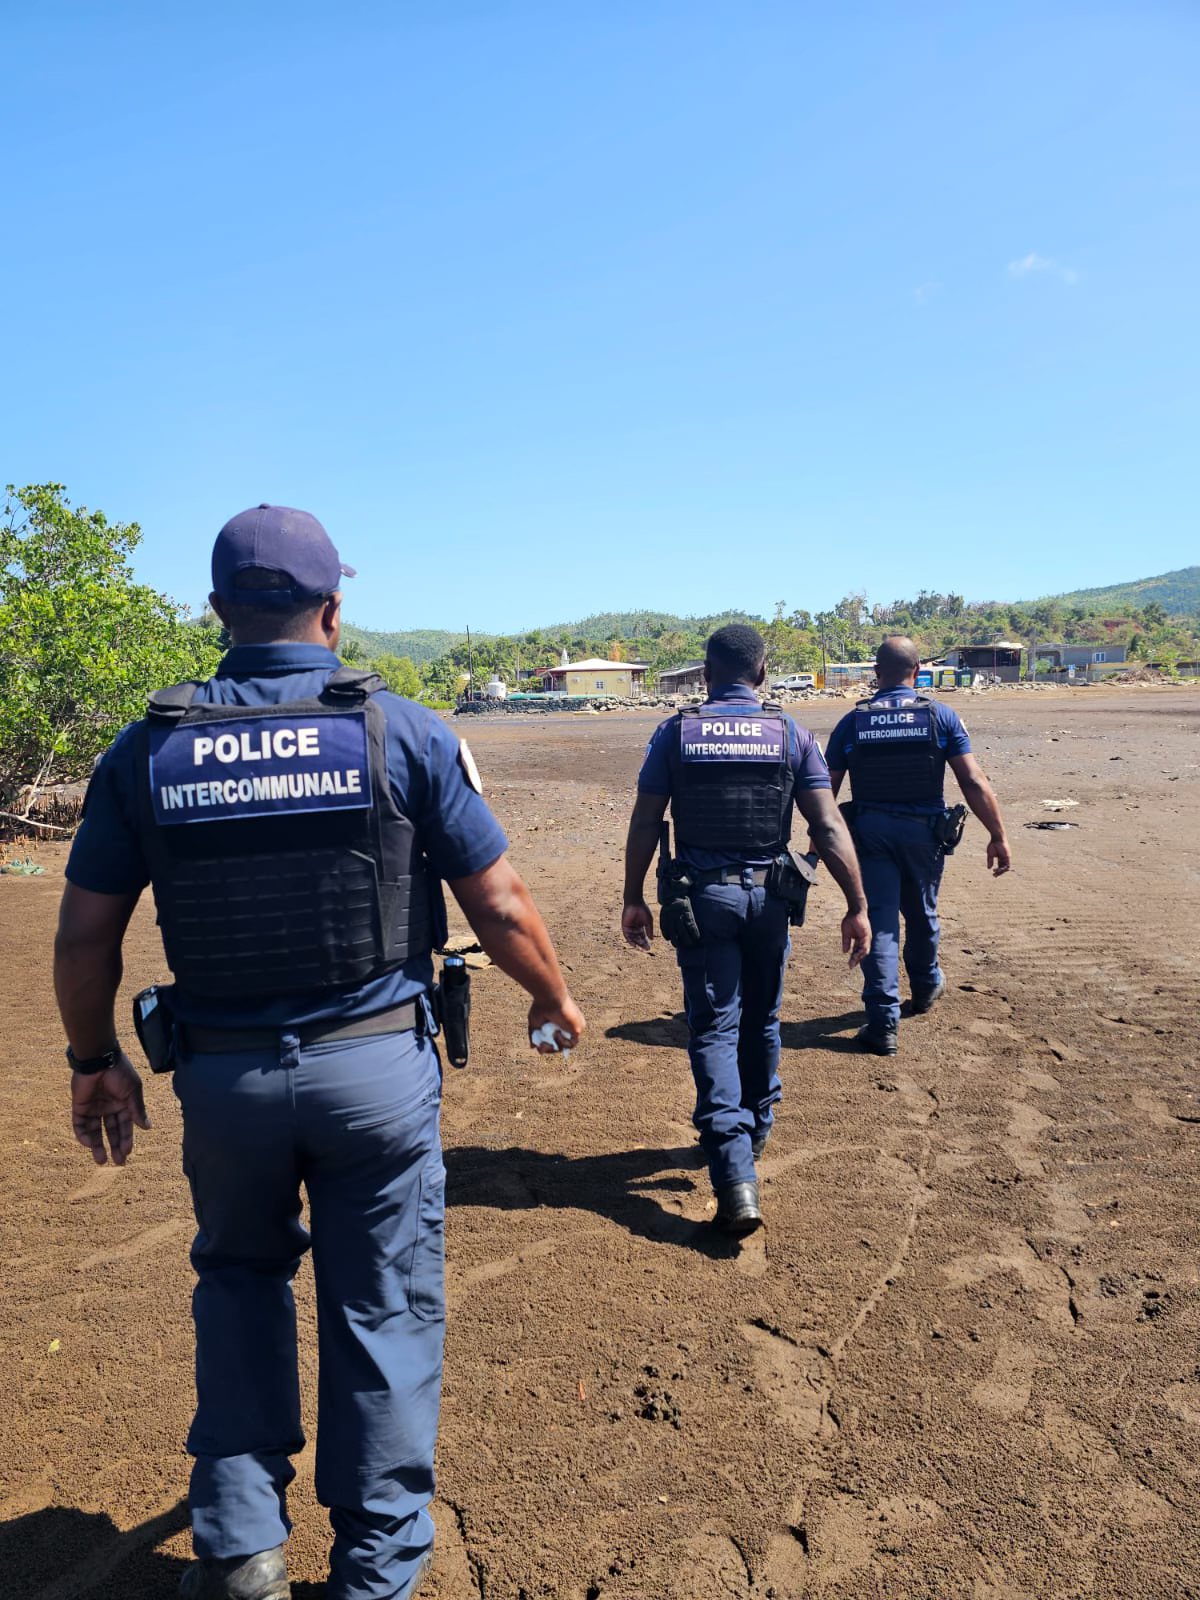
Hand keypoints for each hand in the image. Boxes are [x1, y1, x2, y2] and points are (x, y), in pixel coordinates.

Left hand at [70, 1051, 150, 1165]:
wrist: (98, 1059)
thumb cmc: (119, 1073)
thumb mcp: (133, 1092)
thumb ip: (137, 1110)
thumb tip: (147, 1127)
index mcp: (123, 1103)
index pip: (125, 1125)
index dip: (127, 1138)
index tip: (127, 1152)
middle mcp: (109, 1107)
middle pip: (111, 1130)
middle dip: (115, 1146)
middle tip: (118, 1162)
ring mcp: (94, 1107)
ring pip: (95, 1131)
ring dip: (97, 1146)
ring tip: (101, 1160)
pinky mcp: (79, 1107)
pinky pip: (80, 1124)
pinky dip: (83, 1135)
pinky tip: (89, 1144)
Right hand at [529, 993, 585, 1053]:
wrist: (549, 997)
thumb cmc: (541, 1006)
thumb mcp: (535, 1022)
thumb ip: (535, 1034)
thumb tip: (533, 1047)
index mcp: (562, 1021)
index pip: (558, 1038)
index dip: (549, 1044)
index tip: (541, 1045)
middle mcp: (571, 1024)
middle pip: (562, 1044)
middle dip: (550, 1048)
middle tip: (542, 1046)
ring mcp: (576, 1026)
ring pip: (566, 1045)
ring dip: (554, 1046)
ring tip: (546, 1041)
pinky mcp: (579, 1028)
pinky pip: (572, 1043)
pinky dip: (562, 1042)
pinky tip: (556, 1032)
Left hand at [621, 899, 653, 950]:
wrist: (635, 902)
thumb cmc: (643, 909)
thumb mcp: (649, 921)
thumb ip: (650, 930)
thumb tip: (651, 939)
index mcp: (641, 926)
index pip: (643, 936)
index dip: (646, 942)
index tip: (649, 947)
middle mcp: (635, 927)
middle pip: (638, 938)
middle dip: (642, 944)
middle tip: (646, 949)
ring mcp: (629, 927)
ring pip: (633, 938)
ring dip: (637, 943)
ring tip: (641, 947)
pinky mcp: (625, 926)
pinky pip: (627, 935)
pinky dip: (630, 940)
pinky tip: (634, 945)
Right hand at [841, 910, 870, 968]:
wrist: (854, 911)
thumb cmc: (850, 920)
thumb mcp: (845, 933)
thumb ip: (846, 942)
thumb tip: (844, 951)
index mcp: (858, 940)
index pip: (856, 951)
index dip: (853, 958)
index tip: (849, 965)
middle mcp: (863, 940)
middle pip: (860, 953)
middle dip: (855, 960)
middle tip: (850, 966)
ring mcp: (866, 938)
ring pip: (864, 951)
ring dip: (858, 957)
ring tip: (853, 962)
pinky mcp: (867, 935)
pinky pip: (865, 945)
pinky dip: (862, 951)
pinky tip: (857, 955)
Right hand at [987, 834, 1011, 875]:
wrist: (997, 838)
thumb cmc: (993, 845)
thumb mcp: (990, 854)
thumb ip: (990, 861)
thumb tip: (989, 868)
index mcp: (1000, 858)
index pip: (1000, 866)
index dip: (997, 871)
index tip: (993, 874)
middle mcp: (1004, 858)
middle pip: (1003, 868)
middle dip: (999, 873)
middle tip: (994, 876)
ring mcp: (1007, 858)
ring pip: (1006, 868)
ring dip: (1001, 871)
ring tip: (995, 873)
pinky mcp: (1008, 857)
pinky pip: (1007, 865)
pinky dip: (1003, 868)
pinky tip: (998, 869)